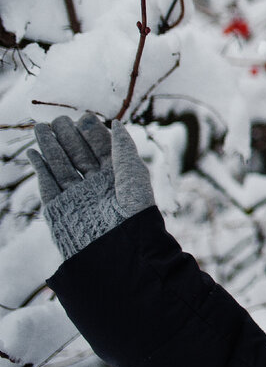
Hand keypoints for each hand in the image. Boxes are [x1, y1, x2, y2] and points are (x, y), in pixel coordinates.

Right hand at [28, 115, 153, 258]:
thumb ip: (122, 148)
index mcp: (117, 177)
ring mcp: (76, 196)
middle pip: (78, 155)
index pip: (101, 150)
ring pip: (60, 166)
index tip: (84, 117)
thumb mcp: (132, 174)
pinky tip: (33, 152)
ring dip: (50, 147)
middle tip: (58, 119)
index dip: (92, 134)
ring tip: (40, 127)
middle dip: (68, 137)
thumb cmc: (132, 211)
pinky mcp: (59, 208)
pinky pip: (47, 184)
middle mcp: (96, 186)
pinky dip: (39, 168)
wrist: (117, 249)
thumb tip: (117, 122)